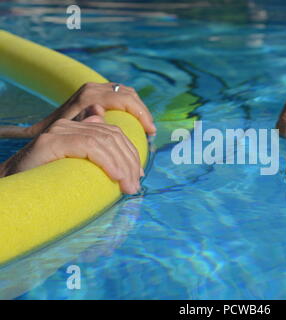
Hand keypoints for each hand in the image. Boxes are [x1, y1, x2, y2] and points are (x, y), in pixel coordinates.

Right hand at [1, 116, 142, 193]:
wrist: (12, 190)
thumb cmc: (45, 183)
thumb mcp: (77, 168)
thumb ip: (94, 155)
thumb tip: (122, 156)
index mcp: (75, 127)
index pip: (112, 132)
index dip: (130, 153)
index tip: (138, 175)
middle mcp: (67, 124)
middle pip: (112, 135)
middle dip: (130, 161)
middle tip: (135, 185)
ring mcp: (58, 130)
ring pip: (104, 140)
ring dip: (123, 165)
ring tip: (129, 186)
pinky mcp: (51, 141)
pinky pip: (90, 146)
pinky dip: (108, 162)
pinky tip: (117, 176)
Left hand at [24, 82, 155, 137]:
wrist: (43, 129)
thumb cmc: (55, 136)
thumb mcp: (66, 132)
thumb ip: (81, 122)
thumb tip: (99, 114)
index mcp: (89, 96)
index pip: (125, 99)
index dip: (141, 114)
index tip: (150, 131)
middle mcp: (93, 88)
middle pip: (129, 94)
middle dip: (143, 112)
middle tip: (150, 131)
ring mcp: (95, 88)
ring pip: (127, 93)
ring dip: (139, 109)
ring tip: (146, 127)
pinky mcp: (97, 92)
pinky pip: (121, 94)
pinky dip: (132, 106)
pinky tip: (137, 121)